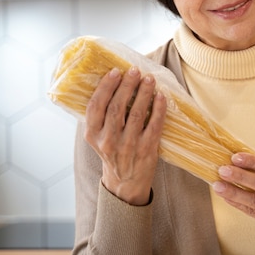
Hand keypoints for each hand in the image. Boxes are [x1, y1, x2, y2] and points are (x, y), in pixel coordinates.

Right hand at [84, 66, 166, 205]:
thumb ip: (101, 117)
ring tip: (149, 79)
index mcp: (93, 134)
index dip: (106, 87)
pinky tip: (161, 96)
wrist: (125, 183)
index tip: (115, 72)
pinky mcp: (146, 150)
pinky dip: (158, 109)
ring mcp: (128, 146)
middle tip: (135, 70)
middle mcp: (108, 141)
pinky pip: (154, 125)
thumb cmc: (113, 153)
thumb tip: (111, 83)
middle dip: (127, 85)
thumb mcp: (99, 138)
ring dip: (144, 93)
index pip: (96, 106)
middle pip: (117, 107)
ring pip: (136, 114)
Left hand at [212, 153, 254, 241]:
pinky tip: (227, 197)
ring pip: (254, 201)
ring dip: (233, 192)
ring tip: (218, 185)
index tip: (236, 157)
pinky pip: (253, 213)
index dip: (253, 162)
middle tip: (223, 169)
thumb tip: (249, 164)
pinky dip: (239, 204)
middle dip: (240, 176)